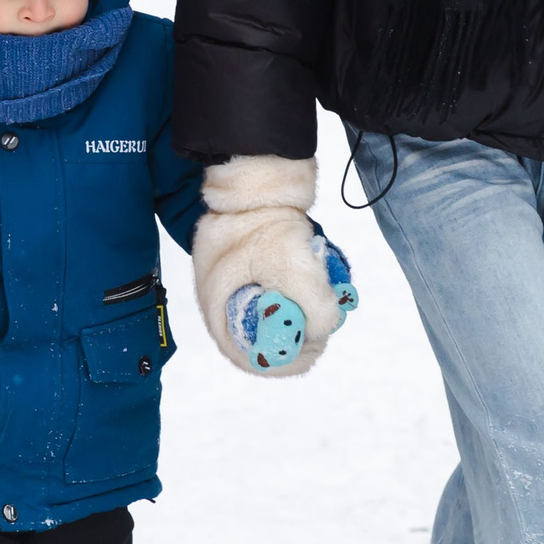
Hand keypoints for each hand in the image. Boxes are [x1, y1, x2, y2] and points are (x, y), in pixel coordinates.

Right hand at [223, 233, 357, 369]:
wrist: (258, 179)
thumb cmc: (264, 222)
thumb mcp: (294, 266)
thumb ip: (315, 305)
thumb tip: (325, 329)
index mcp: (218, 308)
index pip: (247, 357)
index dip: (283, 363)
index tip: (314, 351)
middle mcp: (221, 303)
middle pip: (258, 342)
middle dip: (294, 342)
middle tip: (322, 333)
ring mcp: (232, 287)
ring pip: (266, 320)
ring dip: (295, 319)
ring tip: (321, 308)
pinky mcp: (246, 273)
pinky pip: (269, 298)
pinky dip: (293, 298)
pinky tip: (313, 287)